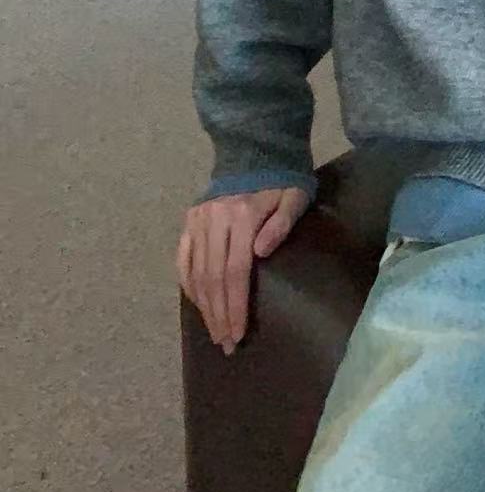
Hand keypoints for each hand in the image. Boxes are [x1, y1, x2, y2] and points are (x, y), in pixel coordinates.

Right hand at [176, 185, 310, 354]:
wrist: (256, 148)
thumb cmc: (282, 177)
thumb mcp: (294, 195)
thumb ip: (281, 223)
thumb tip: (261, 253)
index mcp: (242, 215)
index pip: (235, 271)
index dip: (235, 305)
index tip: (238, 333)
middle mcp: (215, 219)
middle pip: (213, 277)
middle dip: (219, 314)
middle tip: (225, 343)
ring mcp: (198, 219)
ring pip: (196, 271)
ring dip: (203, 305)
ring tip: (213, 331)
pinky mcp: (190, 218)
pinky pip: (183, 257)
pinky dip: (187, 283)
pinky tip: (196, 303)